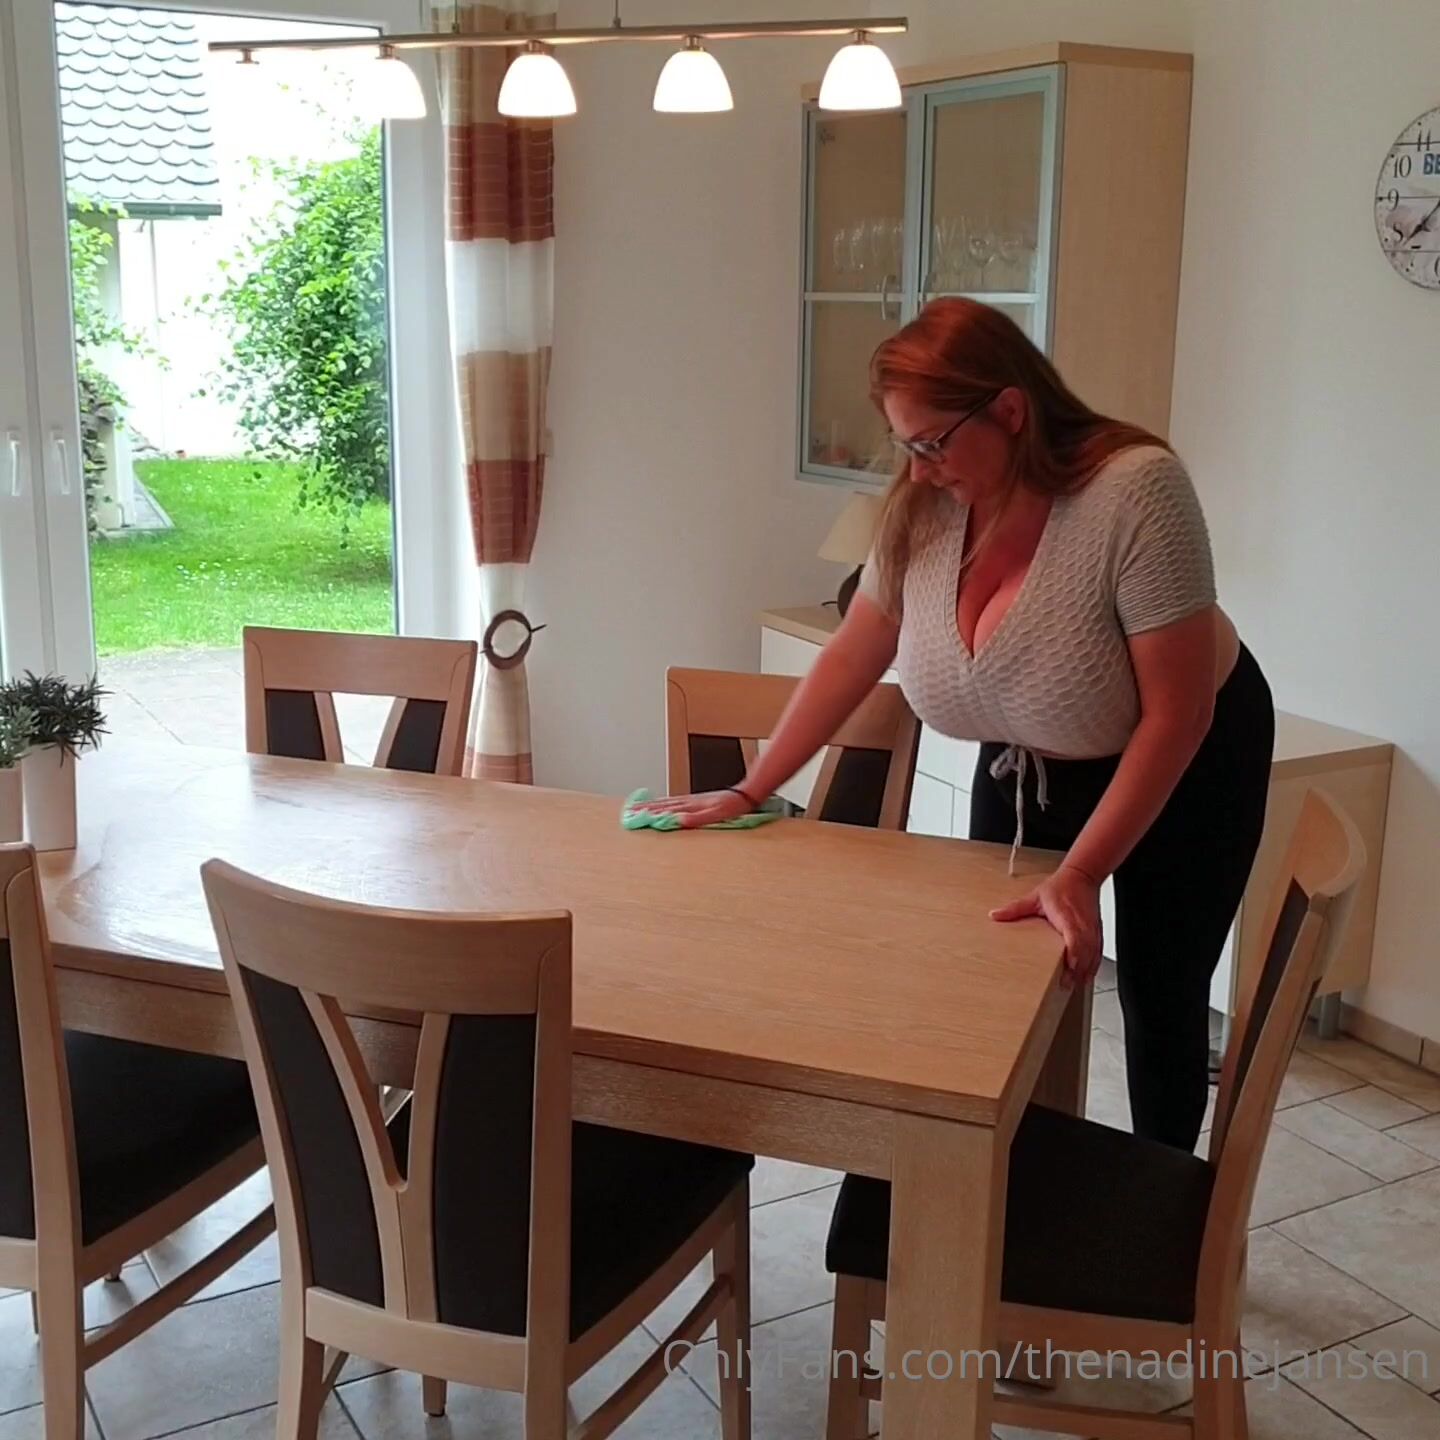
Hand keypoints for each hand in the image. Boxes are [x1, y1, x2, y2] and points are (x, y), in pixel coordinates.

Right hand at [628, 790, 754, 828]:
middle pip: (663, 804)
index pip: (665, 810)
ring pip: (668, 801)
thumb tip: (678, 821)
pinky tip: (664, 804)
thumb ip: (697, 819)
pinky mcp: (698, 800)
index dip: (649, 813)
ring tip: (639, 805)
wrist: (746, 794)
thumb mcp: (716, 815)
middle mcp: (690, 802)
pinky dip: (665, 802)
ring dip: (653, 804)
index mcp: (691, 806)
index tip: (633, 815)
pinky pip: (676, 801)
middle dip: (645, 808)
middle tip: (629, 810)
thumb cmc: (733, 807)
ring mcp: (693, 800)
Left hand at [990, 864, 1103, 986]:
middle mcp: (1083, 926)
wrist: (1082, 876)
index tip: (1069, 968)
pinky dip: (1093, 965)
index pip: (1075, 939)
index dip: (1074, 955)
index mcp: (1068, 918)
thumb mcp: (1035, 897)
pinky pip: (1098, 952)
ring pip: (1094, 955)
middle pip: (1086, 952)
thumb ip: (1016, 908)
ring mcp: (1092, 930)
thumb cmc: (1062, 886)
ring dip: (1086, 971)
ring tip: (1076, 986)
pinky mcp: (1096, 932)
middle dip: (1078, 970)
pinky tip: (1087, 976)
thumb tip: (996, 915)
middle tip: (1067, 985)